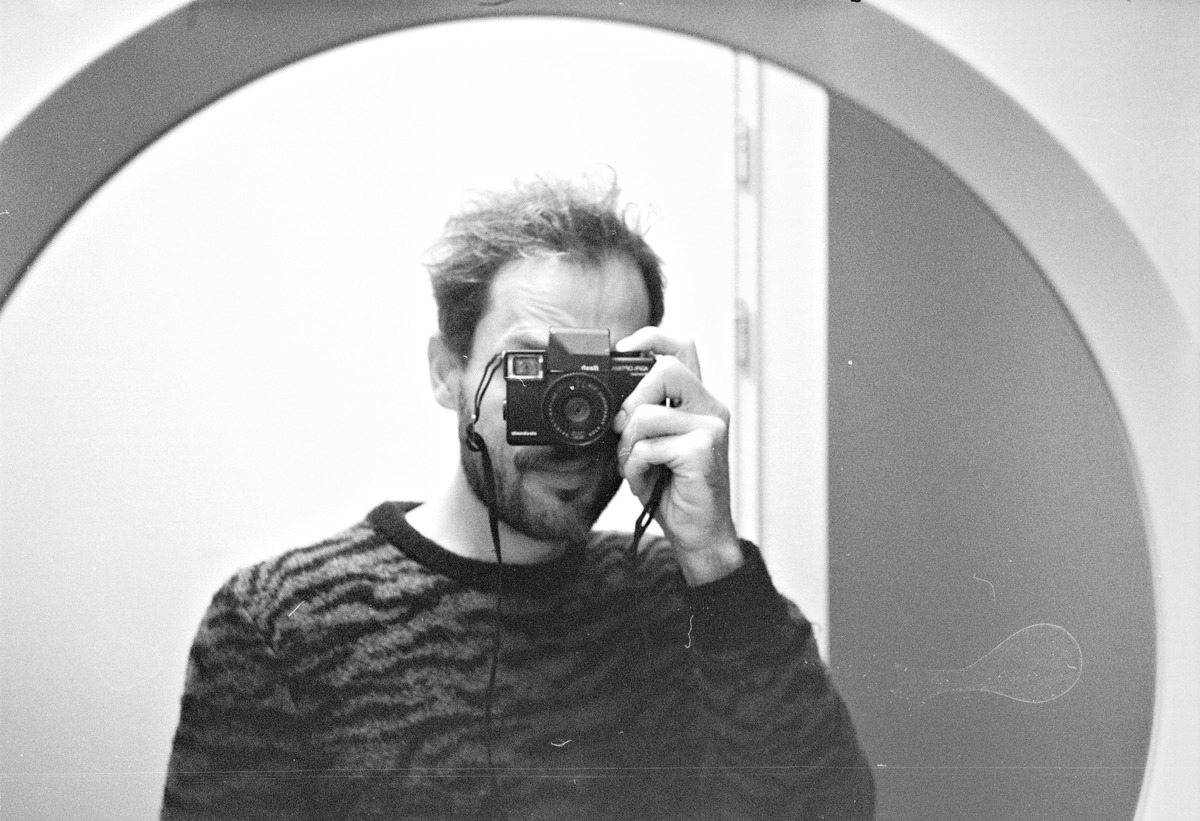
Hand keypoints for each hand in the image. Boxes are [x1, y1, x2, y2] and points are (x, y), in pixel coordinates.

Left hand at [613, 328, 743, 584]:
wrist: (699, 534)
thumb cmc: (674, 490)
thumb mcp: (654, 445)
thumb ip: (643, 417)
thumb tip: (612, 403)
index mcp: (698, 401)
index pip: (682, 347)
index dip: (650, 338)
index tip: (622, 350)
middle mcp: (710, 408)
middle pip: (665, 369)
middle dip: (632, 399)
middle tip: (624, 430)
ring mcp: (710, 428)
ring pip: (646, 414)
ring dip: (627, 446)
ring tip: (636, 466)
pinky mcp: (703, 451)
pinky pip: (648, 447)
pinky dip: (635, 468)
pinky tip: (646, 481)